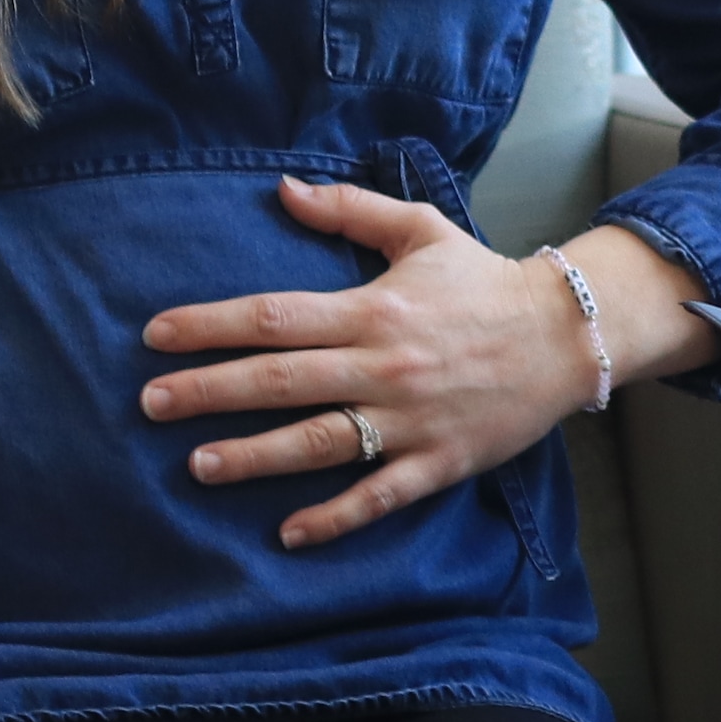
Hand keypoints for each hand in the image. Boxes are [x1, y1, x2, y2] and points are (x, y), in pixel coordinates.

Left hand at [142, 177, 660, 548]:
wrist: (570, 335)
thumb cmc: (486, 282)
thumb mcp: (422, 231)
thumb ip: (349, 209)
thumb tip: (281, 189)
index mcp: (375, 309)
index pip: (275, 317)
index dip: (210, 325)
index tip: (156, 335)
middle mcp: (385, 366)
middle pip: (281, 381)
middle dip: (208, 392)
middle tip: (150, 404)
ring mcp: (412, 419)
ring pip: (319, 442)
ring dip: (254, 456)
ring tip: (197, 466)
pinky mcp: (440, 461)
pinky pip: (380, 494)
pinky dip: (334, 516)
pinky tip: (287, 532)